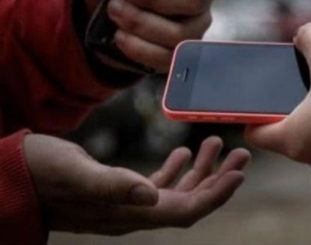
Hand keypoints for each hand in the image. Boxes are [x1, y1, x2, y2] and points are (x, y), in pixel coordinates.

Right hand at [24, 134, 249, 234]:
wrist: (13, 177)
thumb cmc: (40, 172)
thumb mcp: (74, 173)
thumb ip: (111, 184)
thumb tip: (150, 194)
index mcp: (129, 212)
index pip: (184, 211)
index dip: (216, 194)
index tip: (239, 173)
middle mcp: (134, 211)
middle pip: (189, 202)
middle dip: (219, 180)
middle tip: (242, 154)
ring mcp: (128, 203)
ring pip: (177, 192)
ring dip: (203, 171)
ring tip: (219, 144)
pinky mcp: (120, 191)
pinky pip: (158, 184)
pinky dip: (177, 168)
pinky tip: (187, 151)